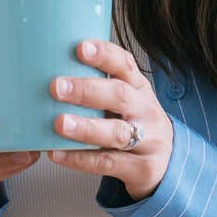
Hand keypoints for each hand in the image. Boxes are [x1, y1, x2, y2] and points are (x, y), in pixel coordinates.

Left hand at [46, 40, 173, 200]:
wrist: (167, 164)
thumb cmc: (134, 125)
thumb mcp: (127, 101)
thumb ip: (98, 86)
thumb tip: (48, 65)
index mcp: (139, 89)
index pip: (125, 65)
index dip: (104, 55)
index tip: (80, 47)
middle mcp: (146, 112)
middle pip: (120, 96)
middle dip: (87, 90)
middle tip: (56, 87)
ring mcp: (148, 141)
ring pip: (117, 132)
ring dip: (86, 127)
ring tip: (59, 123)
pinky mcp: (142, 168)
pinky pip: (107, 162)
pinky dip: (80, 158)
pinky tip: (57, 152)